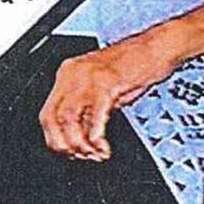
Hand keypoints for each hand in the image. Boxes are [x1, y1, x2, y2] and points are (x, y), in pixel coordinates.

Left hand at [39, 30, 176, 162]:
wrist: (156, 46)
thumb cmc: (134, 66)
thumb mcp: (103, 89)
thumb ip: (87, 110)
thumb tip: (79, 138)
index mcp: (68, 73)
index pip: (46, 113)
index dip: (55, 140)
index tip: (69, 154)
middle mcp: (73, 72)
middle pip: (52, 118)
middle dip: (66, 145)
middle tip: (83, 157)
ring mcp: (88, 75)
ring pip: (68, 117)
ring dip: (80, 144)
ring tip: (96, 154)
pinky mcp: (108, 80)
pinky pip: (95, 113)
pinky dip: (96, 134)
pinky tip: (102, 145)